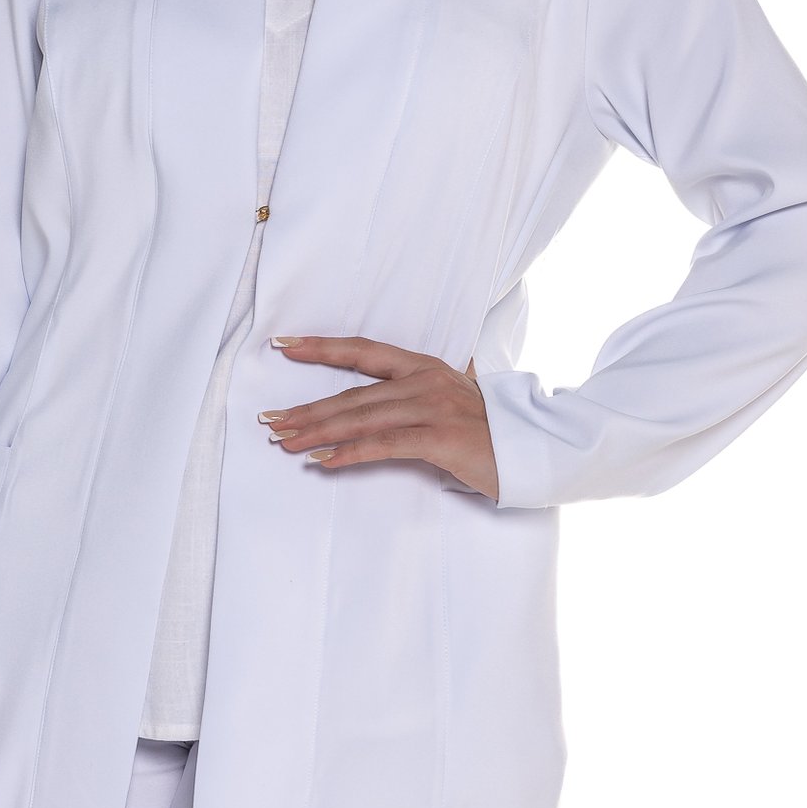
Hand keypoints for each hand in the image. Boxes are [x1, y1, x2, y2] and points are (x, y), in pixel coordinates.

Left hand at [263, 336, 498, 500]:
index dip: (322, 347)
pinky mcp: (439, 438)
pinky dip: (350, 453)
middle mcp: (425, 380)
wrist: (537, 449)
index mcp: (426, 367)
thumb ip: (432, 388)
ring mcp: (432, 407)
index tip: (285, 346)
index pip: (364, 351)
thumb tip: (406, 384)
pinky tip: (324, 461)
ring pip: (361, 417)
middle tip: (270, 420)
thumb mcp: (463, 396)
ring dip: (317, 431)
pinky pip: (383, 445)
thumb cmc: (497, 429)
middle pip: (352, 393)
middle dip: (306, 408)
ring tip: (285, 441)